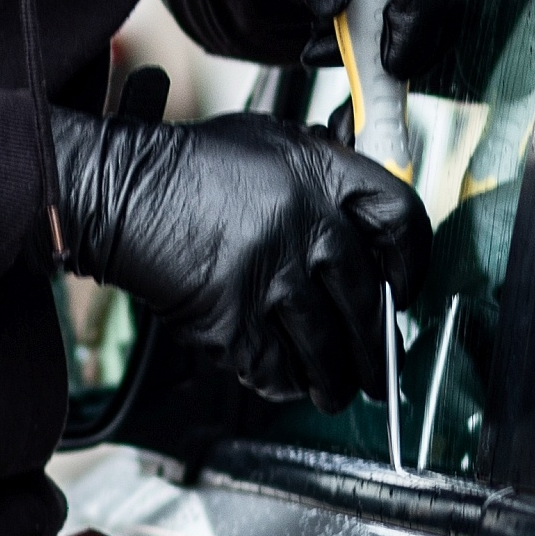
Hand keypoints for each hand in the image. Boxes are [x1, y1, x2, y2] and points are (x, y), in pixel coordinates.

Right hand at [45, 108, 428, 408]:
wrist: (120, 193)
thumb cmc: (192, 168)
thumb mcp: (269, 144)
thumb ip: (322, 174)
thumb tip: (365, 222)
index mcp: (322, 173)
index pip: (402, 220)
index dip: (414, 261)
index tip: (406, 289)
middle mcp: (306, 226)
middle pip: (369, 303)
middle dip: (376, 350)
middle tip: (377, 372)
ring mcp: (271, 277)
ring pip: (327, 349)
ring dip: (334, 381)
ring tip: (334, 392)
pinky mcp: (234, 320)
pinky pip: (276, 369)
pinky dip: (284, 383)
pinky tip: (285, 381)